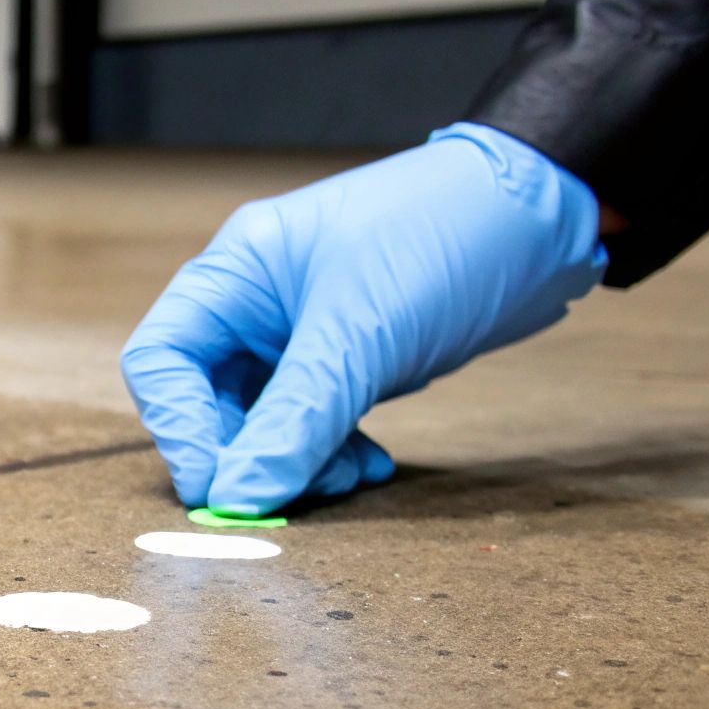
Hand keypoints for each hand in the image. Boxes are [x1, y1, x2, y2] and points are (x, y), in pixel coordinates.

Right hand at [120, 122, 607, 514]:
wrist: (547, 210)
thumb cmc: (446, 234)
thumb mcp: (363, 334)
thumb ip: (296, 421)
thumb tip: (238, 498)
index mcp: (235, 271)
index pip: (162, 361)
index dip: (179, 430)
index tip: (218, 487)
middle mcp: (255, 301)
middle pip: (206, 400)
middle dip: (244, 454)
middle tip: (288, 496)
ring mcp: (299, 330)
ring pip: (261, 420)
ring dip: (294, 461)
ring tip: (347, 476)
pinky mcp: (344, 354)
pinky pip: (310, 420)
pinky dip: (329, 451)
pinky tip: (369, 465)